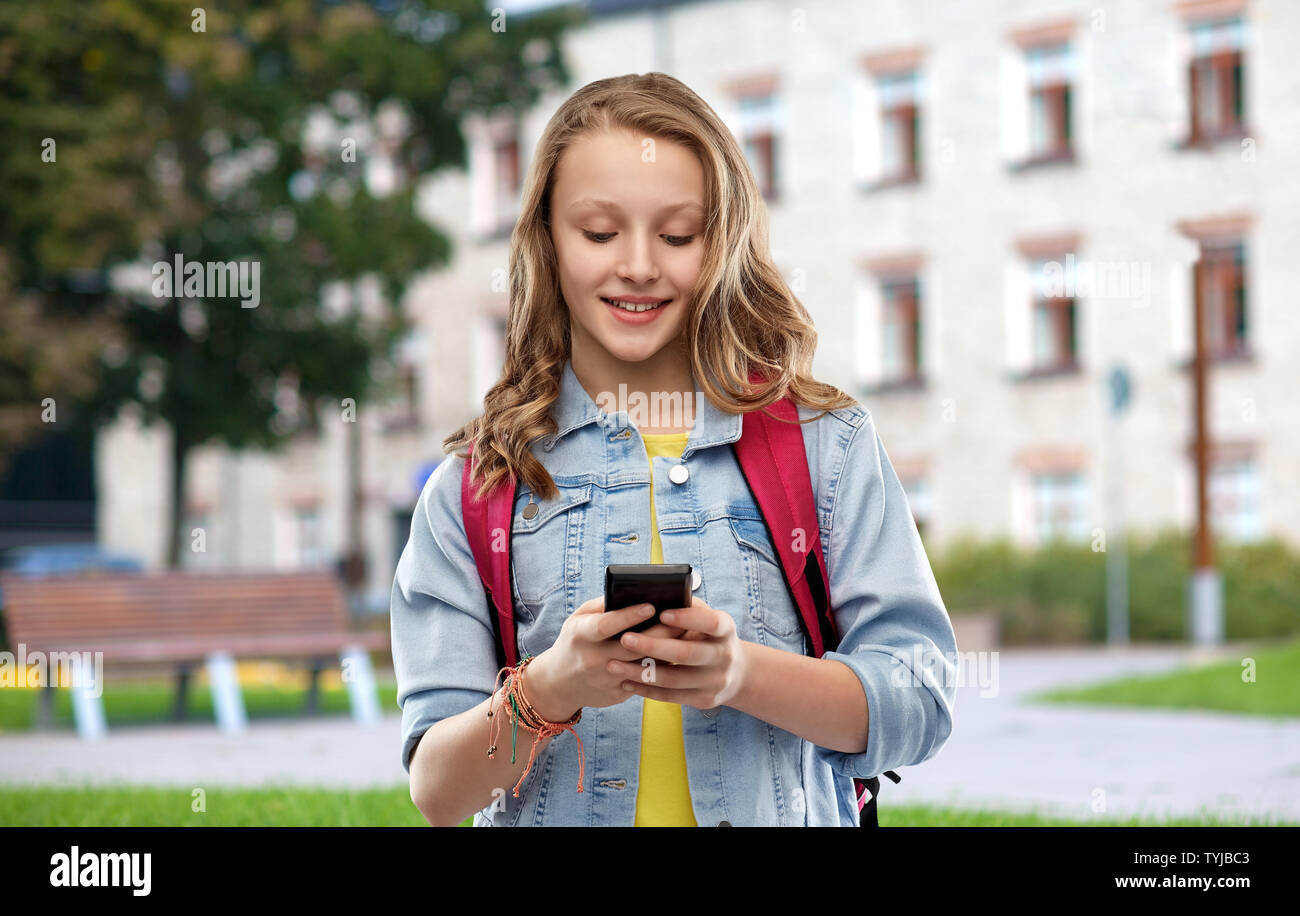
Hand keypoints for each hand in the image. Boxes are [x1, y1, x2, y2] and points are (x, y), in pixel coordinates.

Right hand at [527, 594, 687, 715]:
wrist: (559, 684)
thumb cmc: (574, 641)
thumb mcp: (578, 618)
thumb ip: (602, 606)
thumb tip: (634, 593)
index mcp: (580, 635)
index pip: (607, 625)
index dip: (629, 616)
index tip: (652, 605)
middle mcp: (592, 659)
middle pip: (633, 647)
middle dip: (660, 633)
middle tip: (684, 619)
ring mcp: (606, 680)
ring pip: (644, 666)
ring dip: (668, 652)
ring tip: (688, 636)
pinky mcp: (618, 694)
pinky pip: (645, 680)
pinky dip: (662, 667)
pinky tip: (679, 656)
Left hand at [606, 596, 748, 710]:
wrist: (736, 673)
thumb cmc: (709, 636)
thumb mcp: (708, 618)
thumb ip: (688, 608)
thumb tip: (653, 595)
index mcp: (725, 629)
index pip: (710, 622)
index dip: (687, 619)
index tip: (661, 614)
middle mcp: (724, 655)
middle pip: (687, 653)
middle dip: (653, 646)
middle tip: (624, 639)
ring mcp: (716, 681)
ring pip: (673, 679)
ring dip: (640, 672)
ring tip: (613, 664)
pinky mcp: (704, 699)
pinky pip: (671, 696)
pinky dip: (647, 689)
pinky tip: (626, 682)